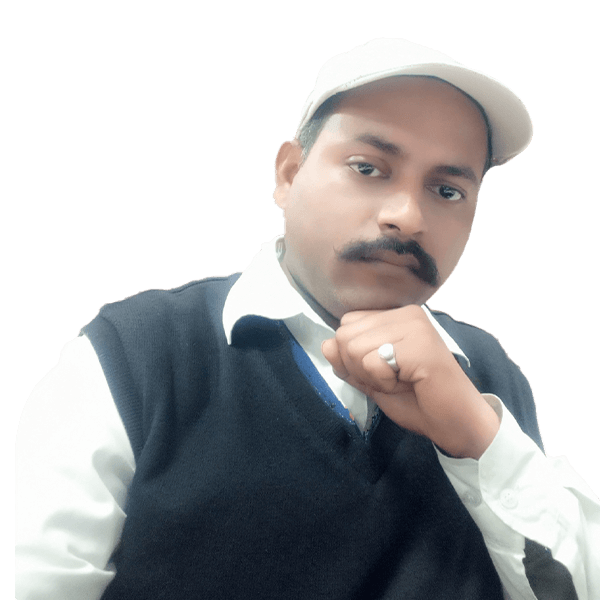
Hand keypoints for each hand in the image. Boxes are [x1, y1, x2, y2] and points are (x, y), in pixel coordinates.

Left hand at [321, 306, 498, 458]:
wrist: (455, 424)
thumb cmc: (418, 401)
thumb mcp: (372, 381)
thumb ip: (348, 362)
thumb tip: (326, 344)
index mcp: (396, 317)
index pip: (347, 325)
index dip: (354, 357)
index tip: (384, 372)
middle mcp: (407, 314)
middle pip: (345, 335)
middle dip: (360, 368)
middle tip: (394, 379)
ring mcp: (415, 326)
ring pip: (354, 348)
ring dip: (373, 376)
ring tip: (403, 380)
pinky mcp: (420, 344)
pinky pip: (373, 362)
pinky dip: (384, 382)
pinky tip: (410, 383)